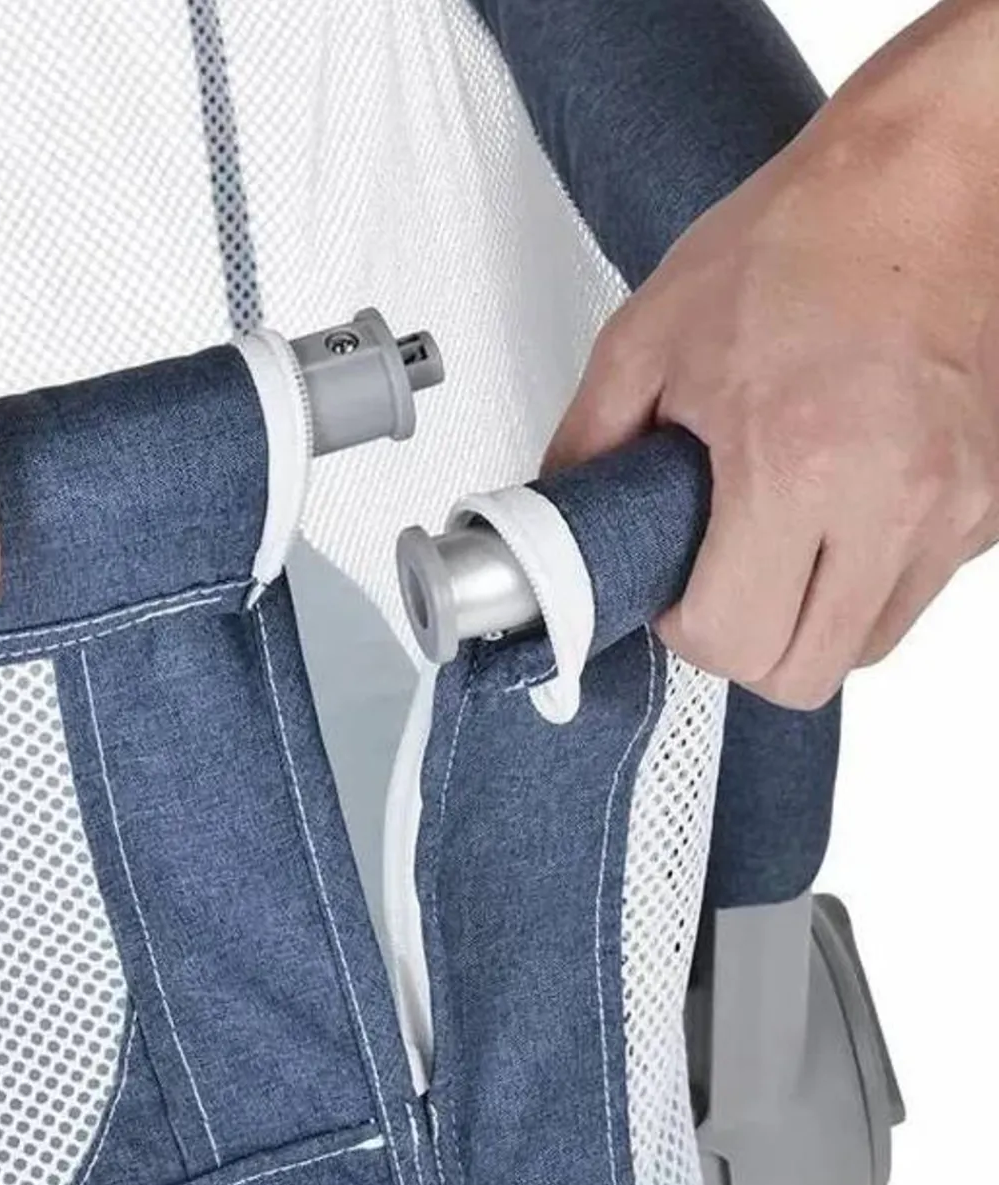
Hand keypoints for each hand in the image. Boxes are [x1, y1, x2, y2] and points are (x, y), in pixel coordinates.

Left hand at [544, 3, 998, 709]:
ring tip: (775, 542)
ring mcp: (955, 506)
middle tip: (717, 580)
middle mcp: (894, 498)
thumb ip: (588, 446)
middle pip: (804, 672)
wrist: (924, 177)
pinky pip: (913, 592)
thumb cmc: (797, 240)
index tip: (672, 588)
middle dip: (744, 643)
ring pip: (864, 645)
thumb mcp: (647, 338)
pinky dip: (862, 581)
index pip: (736, 640)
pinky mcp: (990, 501)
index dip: (686, 631)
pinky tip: (832, 512)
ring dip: (806, 620)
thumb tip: (563, 520)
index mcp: (799, 461)